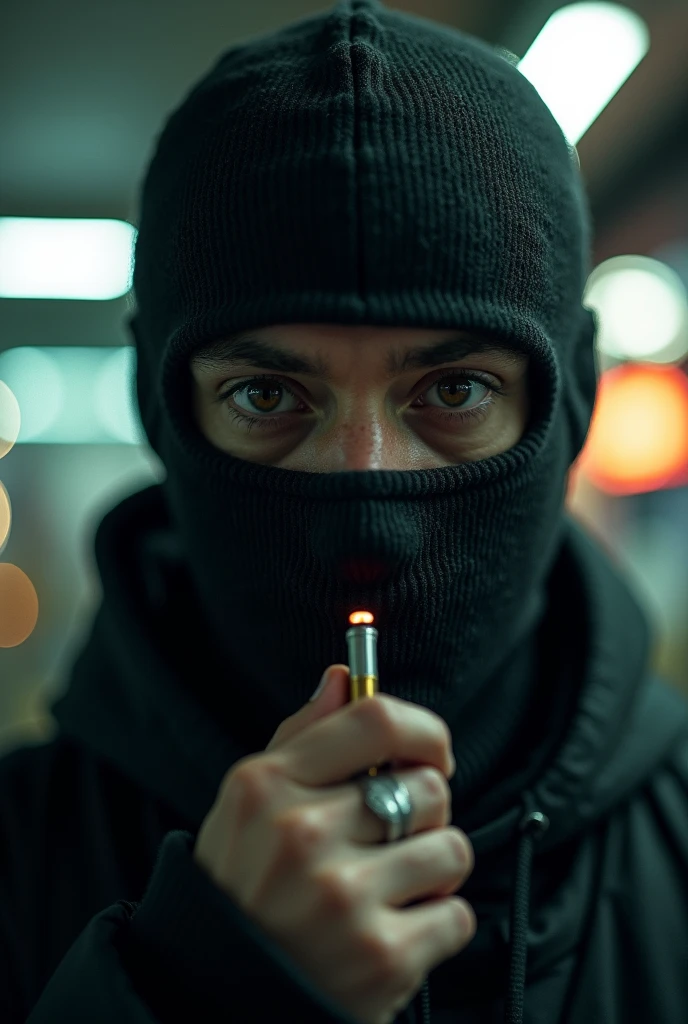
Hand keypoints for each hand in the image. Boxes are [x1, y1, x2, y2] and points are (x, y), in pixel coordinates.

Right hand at [193, 665, 474, 1023]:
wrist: (216, 1001)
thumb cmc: (241, 893)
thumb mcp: (245, 808)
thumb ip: (299, 737)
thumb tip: (341, 678)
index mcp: (267, 786)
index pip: (376, 719)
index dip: (424, 730)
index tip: (431, 752)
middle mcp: (303, 834)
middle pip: (428, 786)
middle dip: (424, 813)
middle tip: (390, 842)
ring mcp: (343, 895)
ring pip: (452, 848)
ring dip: (433, 872)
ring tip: (389, 891)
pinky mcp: (382, 956)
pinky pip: (457, 914)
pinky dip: (436, 927)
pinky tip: (391, 933)